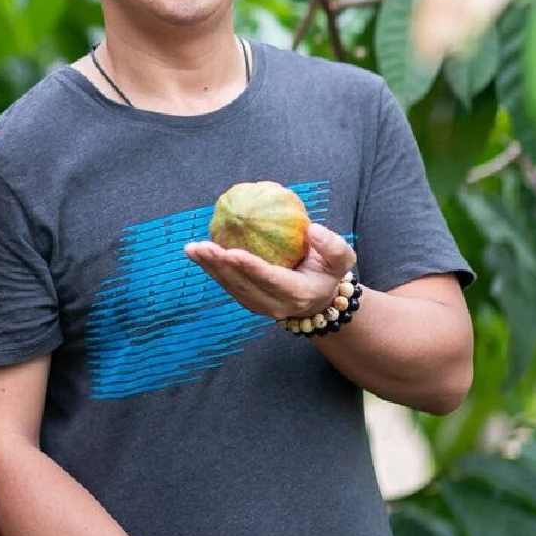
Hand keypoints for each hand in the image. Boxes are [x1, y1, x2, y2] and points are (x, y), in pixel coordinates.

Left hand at [184, 222, 356, 322]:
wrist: (320, 298)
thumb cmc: (328, 272)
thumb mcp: (343, 259)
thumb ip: (332, 246)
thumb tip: (312, 229)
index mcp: (298, 294)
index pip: (271, 280)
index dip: (250, 267)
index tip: (232, 251)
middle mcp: (275, 305)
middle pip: (243, 286)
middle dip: (220, 267)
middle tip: (202, 246)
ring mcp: (259, 306)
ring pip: (231, 288)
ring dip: (210, 269)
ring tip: (192, 249)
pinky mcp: (249, 301)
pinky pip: (228, 285)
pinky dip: (212, 270)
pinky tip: (197, 253)